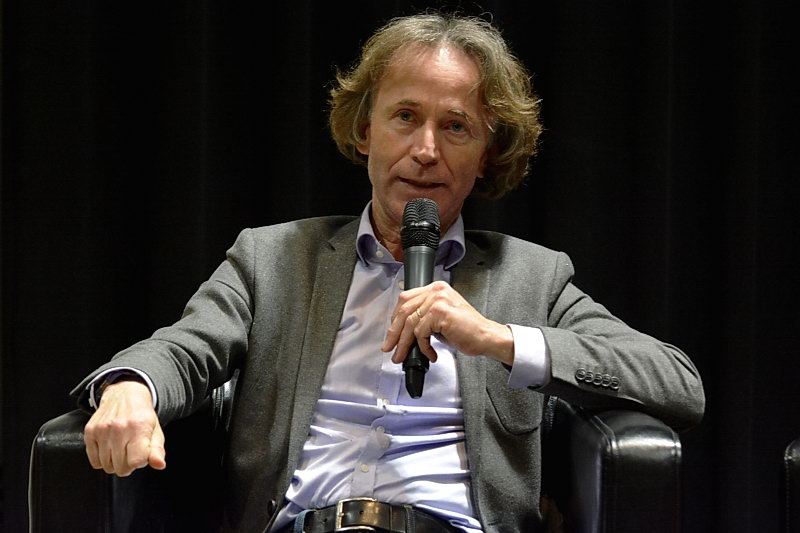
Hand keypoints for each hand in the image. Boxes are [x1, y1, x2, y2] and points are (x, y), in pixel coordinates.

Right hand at [83, 380, 165, 476]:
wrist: (124, 394)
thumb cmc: (142, 416)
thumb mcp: (156, 431)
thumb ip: (157, 450)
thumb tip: (159, 465)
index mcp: (139, 427)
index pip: (136, 462)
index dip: (140, 463)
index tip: (141, 455)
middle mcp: (119, 428)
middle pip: (120, 468)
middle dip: (127, 464)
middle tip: (130, 451)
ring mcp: (102, 430)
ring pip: (106, 466)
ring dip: (114, 462)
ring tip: (121, 448)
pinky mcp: (90, 431)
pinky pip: (94, 461)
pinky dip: (102, 459)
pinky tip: (109, 448)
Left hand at [381, 281, 514, 364]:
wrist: (486, 336)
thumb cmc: (466, 330)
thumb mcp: (440, 318)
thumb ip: (423, 316)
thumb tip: (401, 331)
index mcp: (436, 288)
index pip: (406, 298)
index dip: (395, 317)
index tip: (392, 333)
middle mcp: (436, 291)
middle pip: (404, 310)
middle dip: (394, 333)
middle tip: (389, 347)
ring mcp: (438, 300)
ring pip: (410, 324)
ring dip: (404, 344)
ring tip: (402, 356)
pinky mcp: (440, 313)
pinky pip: (421, 333)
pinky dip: (423, 347)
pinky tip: (430, 354)